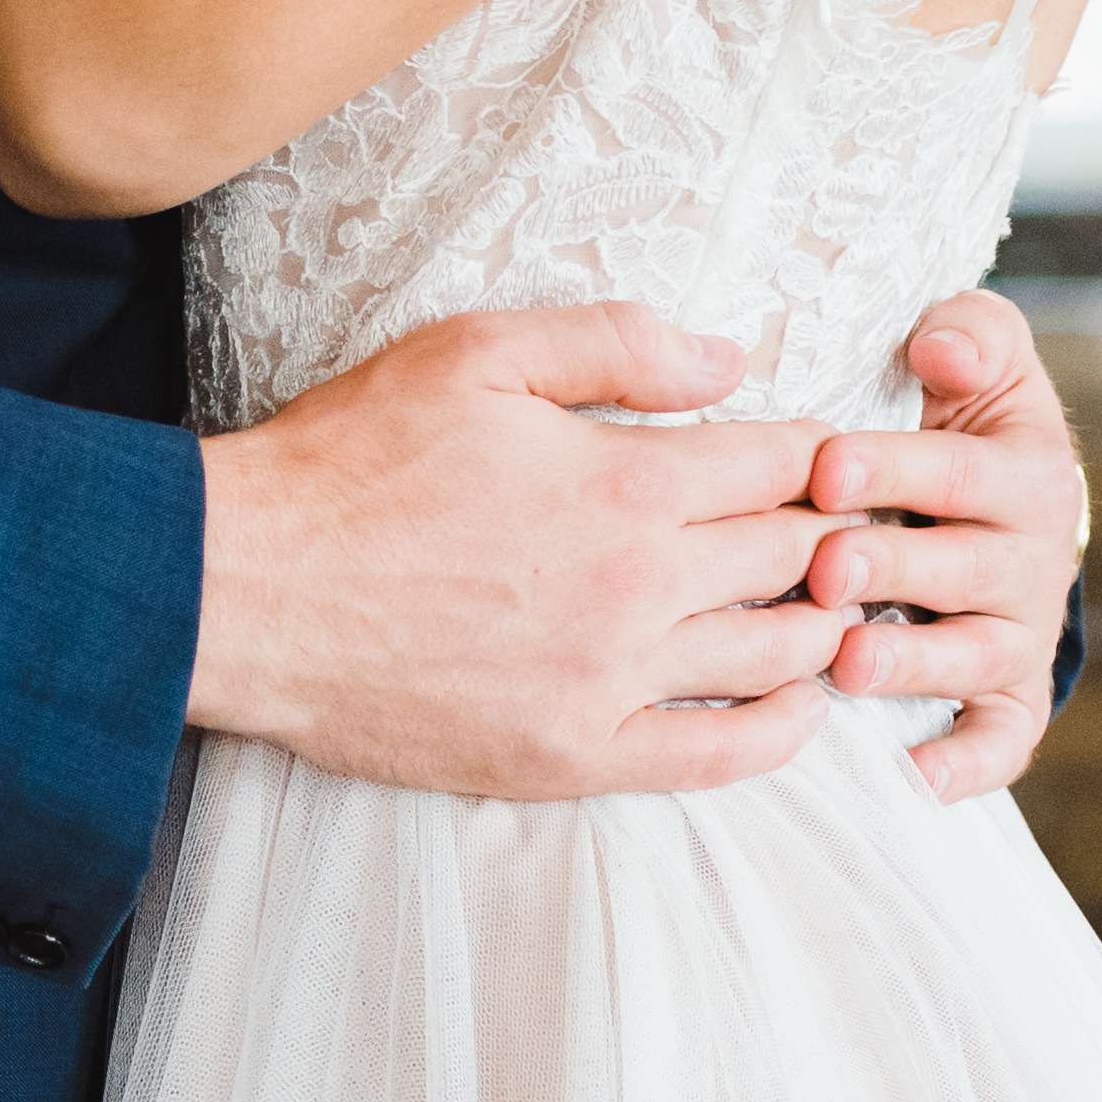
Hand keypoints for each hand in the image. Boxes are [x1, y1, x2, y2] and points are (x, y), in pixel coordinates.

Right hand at [188, 305, 848, 799]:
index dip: (820, 451)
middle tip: (848, 526)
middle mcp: (639, 586)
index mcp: (625, 481)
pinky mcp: (574, 756)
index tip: (830, 454)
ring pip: (777, 656)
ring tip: (830, 604)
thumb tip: (731, 357)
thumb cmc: (354, 459)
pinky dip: (778, 732)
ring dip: (822, 626)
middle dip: (833, 532)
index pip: (781, 462)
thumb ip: (615, 344)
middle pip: (794, 556)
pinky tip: (796, 705)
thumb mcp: (476, 353)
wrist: (253, 588)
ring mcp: (611, 681)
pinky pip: (718, 757)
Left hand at [804, 288, 1088, 800]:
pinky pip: (999, 739)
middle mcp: (1032, 561)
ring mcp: (1020, 635)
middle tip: (825, 570)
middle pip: (963, 568)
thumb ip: (967, 335)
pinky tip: (913, 777)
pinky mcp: (1009, 697)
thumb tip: (941, 352)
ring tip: (848, 663)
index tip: (825, 470)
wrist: (1001, 502)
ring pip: (974, 657)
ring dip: (913, 662)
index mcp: (1026, 473)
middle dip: (891, 568)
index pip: (956, 471)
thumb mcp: (978, 355)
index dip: (893, 468)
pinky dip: (965, 763)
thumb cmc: (960, 418)